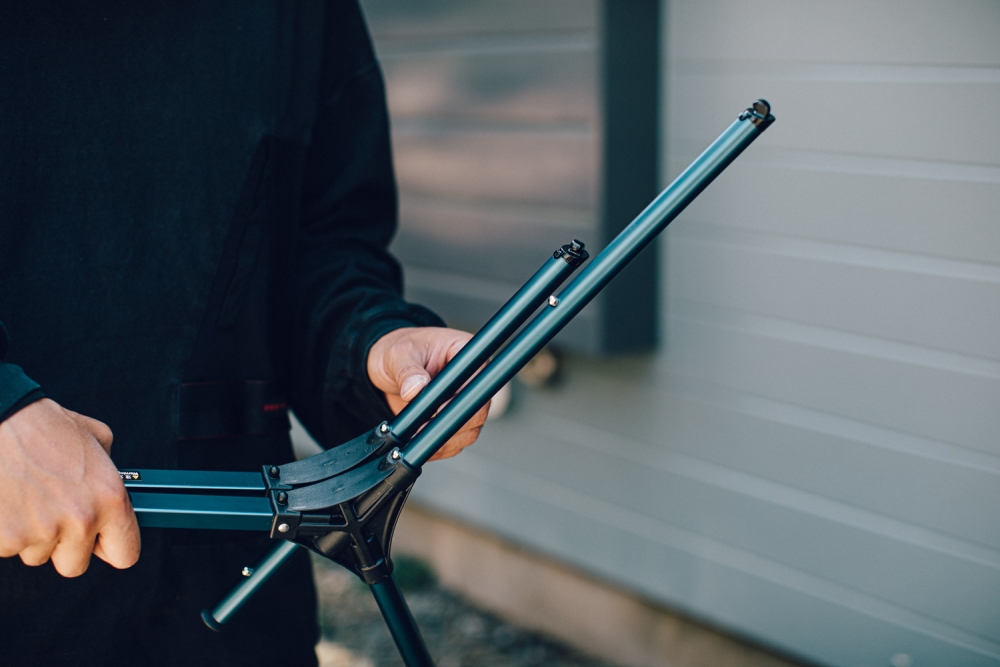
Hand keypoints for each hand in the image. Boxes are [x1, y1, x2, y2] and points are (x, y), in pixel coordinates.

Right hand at [0, 398, 140, 576]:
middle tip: (53, 512)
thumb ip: (111, 473)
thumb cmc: (41, 426)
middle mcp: (81, 518)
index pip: (125, 555)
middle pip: (75, 564)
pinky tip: (8, 502)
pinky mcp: (6, 538)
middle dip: (64, 545)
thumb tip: (118, 493)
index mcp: (110, 498)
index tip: (101, 542)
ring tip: (27, 498)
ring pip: (38, 556)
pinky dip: (7, 532)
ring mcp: (42, 531)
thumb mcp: (97, 439)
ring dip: (34, 536)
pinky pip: (9, 549)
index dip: (111, 548)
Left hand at [367, 327, 488, 460]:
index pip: (476, 381)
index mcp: (466, 355)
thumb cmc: (398, 352)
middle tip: (420, 429)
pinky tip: (417, 444)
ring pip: (469, 432)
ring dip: (443, 439)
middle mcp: (472, 381)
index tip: (435, 410)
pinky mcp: (456, 423)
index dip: (459, 399)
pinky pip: (455, 443)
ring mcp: (466, 404)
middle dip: (450, 425)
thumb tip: (415, 389)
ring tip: (414, 436)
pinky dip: (436, 448)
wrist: (388, 369)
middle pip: (478, 411)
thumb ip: (407, 370)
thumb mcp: (398, 354)